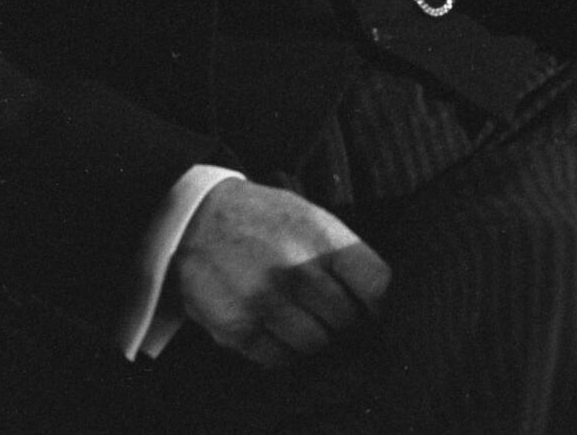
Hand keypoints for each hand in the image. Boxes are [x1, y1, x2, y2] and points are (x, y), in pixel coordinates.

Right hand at [172, 178, 389, 368]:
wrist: (195, 219)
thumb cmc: (263, 219)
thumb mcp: (311, 218)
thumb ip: (345, 256)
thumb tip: (379, 299)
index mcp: (323, 239)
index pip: (376, 286)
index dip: (381, 304)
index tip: (374, 309)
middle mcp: (297, 272)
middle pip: (347, 321)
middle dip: (343, 320)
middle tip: (331, 313)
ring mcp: (266, 303)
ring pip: (315, 344)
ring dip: (313, 337)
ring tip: (300, 318)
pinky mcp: (237, 328)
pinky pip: (279, 358)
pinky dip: (282, 350)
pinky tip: (275, 327)